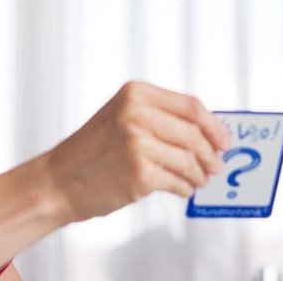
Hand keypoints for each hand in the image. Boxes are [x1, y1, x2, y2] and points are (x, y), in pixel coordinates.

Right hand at [45, 81, 230, 221]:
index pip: (191, 106)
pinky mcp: (140, 174)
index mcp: (136, 93)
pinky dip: (185, 188)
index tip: (224, 139)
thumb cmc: (92, 151)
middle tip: (216, 165)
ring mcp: (138, 144)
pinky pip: (178, 181)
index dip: (214, 125)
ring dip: (200, 173)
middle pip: (195, 133)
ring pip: (190, 160)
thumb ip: (160, 117)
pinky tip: (182, 189)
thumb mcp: (122, 116)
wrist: (57, 181)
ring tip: (200, 179)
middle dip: (211, 153)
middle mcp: (137, 114)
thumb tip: (208, 131)